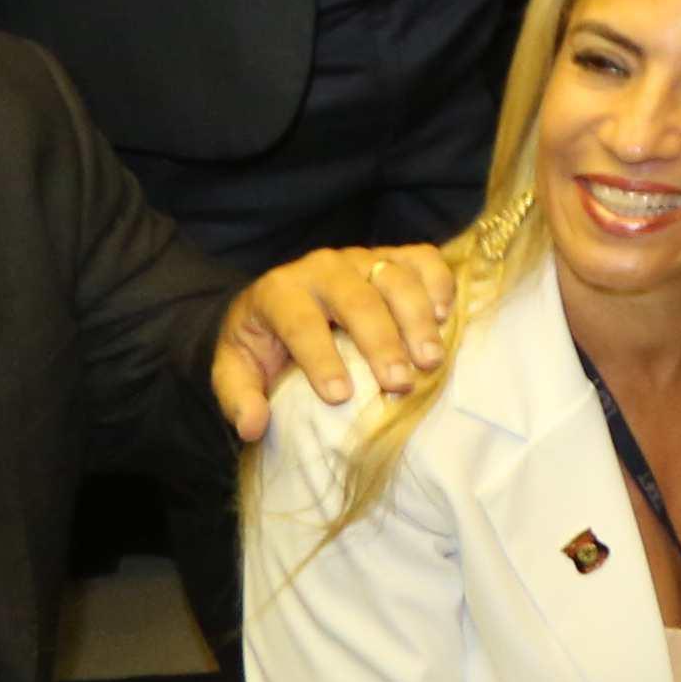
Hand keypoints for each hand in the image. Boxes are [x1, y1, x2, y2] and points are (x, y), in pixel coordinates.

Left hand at [213, 240, 453, 434]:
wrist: (282, 302)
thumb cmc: (264, 342)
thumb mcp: (235, 370)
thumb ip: (239, 397)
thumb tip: (254, 426)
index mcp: (278, 291)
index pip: (301, 323)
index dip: (321, 359)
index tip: (340, 397)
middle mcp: (322, 266)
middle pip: (357, 299)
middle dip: (381, 343)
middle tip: (399, 384)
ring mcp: (362, 256)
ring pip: (395, 277)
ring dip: (417, 320)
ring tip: (429, 361)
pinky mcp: (392, 255)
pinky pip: (424, 259)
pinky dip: (439, 285)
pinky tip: (444, 319)